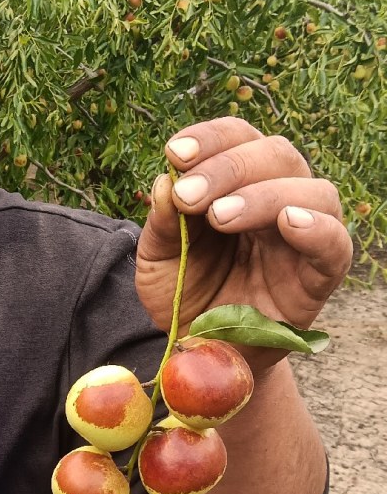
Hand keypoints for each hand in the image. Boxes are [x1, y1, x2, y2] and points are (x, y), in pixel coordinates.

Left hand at [135, 117, 352, 359]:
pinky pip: (336, 244)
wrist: (202, 355)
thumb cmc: (186, 297)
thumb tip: (166, 181)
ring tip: (220, 217)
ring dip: (264, 194)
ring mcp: (301, 237)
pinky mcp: (318, 277)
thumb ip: (162, 224)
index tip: (175, 153)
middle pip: (276, 154)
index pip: (237, 139)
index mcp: (238, 183)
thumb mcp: (157, 261)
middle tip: (190, 196)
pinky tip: (288, 223)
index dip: (211, 138)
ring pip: (312, 189)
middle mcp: (277, 199)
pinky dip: (318, 228)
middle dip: (229, 167)